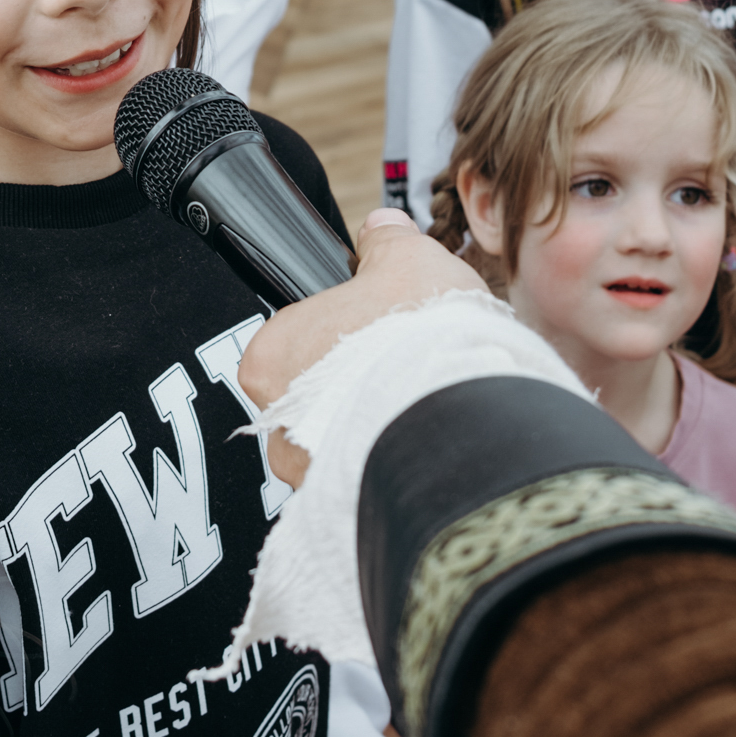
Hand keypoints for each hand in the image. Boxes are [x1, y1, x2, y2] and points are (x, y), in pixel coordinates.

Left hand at [238, 210, 486, 487]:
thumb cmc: (424, 335)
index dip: (338, 330)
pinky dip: (391, 463)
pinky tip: (427, 444)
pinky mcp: (346, 509)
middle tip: (403, 367)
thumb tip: (381, 227)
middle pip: (314, 392)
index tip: (372, 330)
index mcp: (269, 356)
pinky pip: (364, 478)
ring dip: (373, 426)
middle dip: (354, 382)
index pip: (293, 337)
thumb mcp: (410, 262)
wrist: (466, 421)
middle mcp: (274, 423)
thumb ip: (387, 242)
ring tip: (423, 407)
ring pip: (338, 440)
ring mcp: (307, 476)